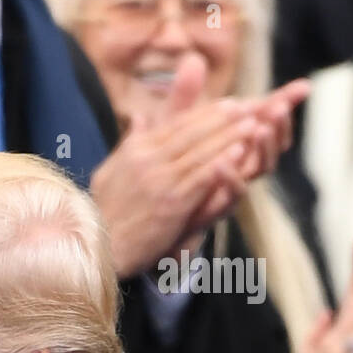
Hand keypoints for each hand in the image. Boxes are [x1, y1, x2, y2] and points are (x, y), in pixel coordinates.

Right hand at [93, 56, 256, 276]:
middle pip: (193, 132)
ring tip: (254, 123)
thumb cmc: (101, 213)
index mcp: (135, 150)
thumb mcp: (109, 171)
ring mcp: (160, 181)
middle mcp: (147, 160)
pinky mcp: (172, 203)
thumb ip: (129, 142)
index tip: (229, 103)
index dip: (206, 112)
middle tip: (250, 106)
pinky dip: (224, 161)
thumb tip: (141, 116)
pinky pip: (203, 177)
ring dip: (231, 135)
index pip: (176, 124)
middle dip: (224, 118)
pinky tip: (242, 151)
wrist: (97, 248)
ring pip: (202, 151)